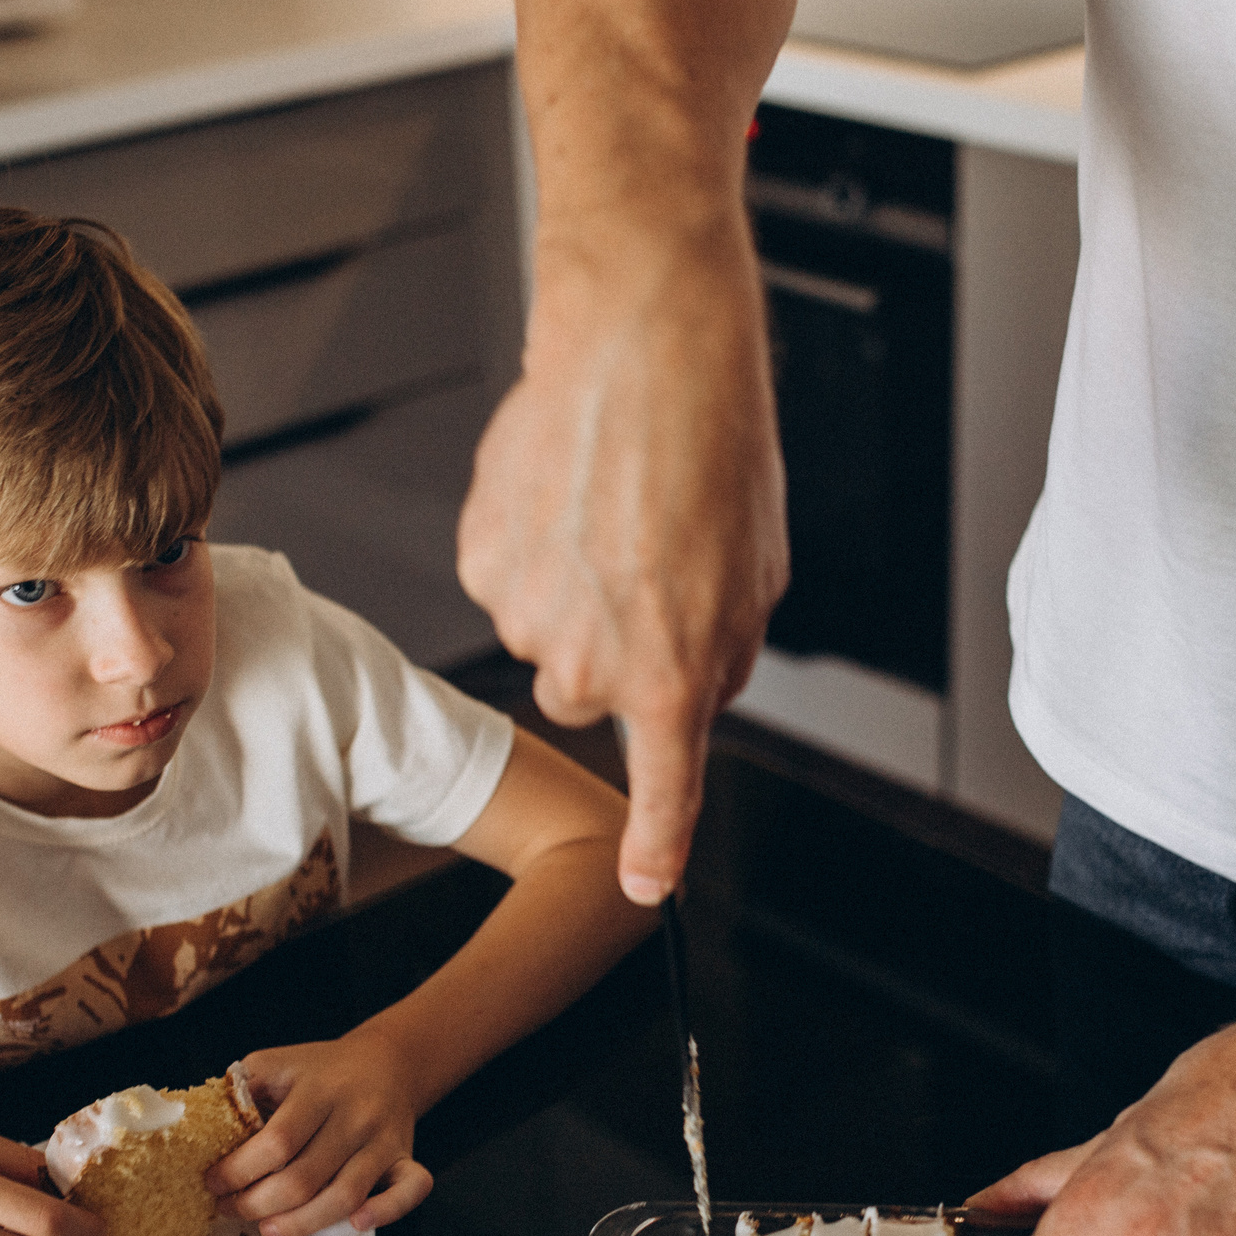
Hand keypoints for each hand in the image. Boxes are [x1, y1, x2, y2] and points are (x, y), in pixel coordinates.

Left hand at [207, 1036, 433, 1235]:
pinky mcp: (405, 1158)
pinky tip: (353, 1224)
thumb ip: (240, 1090)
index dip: (238, 1171)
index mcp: (321, 1090)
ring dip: (300, 1223)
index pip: (277, 1142)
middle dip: (257, 1205)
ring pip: (345, 1196)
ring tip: (266, 1227)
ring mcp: (385, 1140)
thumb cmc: (320, 1070)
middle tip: (230, 1209)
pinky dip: (385, 1212)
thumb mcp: (275, 1063)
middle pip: (304, 1178)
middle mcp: (357, 1115)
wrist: (387, 1060)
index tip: (212, 1183)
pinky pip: (409, 1191)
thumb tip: (196, 1128)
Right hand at [458, 217, 786, 904]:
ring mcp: (524, 613)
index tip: (643, 886)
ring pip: (547, 635)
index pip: (662, 788)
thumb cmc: (712, 448)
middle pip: (592, 694)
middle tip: (650, 566)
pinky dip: (533, 548)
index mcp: (673, 674)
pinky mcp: (479, 560)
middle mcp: (589, 662)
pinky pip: (508, 580)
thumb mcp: (757, 576)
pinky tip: (568, 491)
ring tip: (612, 512)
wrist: (641, 348)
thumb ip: (721, 656)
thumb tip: (689, 691)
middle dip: (619, 648)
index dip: (653, 843)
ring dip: (575, 593)